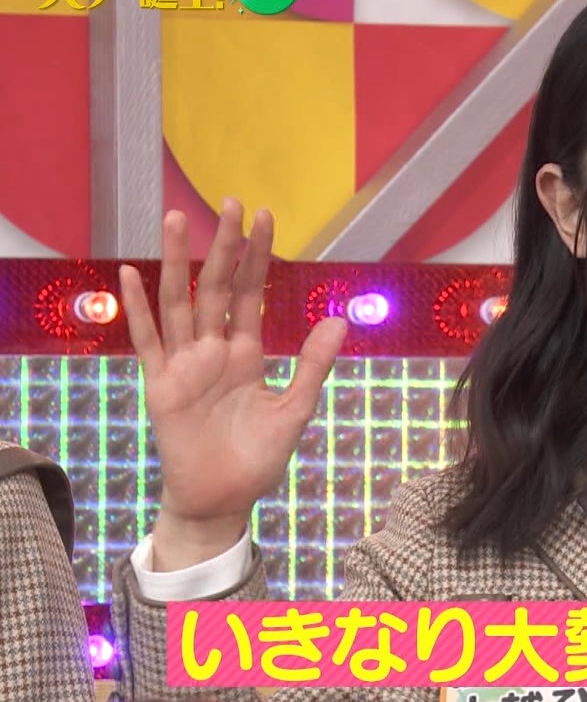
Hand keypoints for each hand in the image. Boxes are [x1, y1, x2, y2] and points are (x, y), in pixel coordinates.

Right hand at [119, 200, 346, 568]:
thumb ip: (312, 364)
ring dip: (175, 261)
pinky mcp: (160, 385)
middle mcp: (213, 350)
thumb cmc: (258, 457)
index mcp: (246, 352)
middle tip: (230, 202)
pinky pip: (147, 340)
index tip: (266, 218)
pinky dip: (139, 308)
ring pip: (179, 301)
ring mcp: (184, 364)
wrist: (223, 499)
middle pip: (217, 286)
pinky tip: (130, 273)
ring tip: (175, 218)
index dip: (258, 257)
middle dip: (223, 245)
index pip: (252, 293)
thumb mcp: (295, 408)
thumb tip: (341, 319)